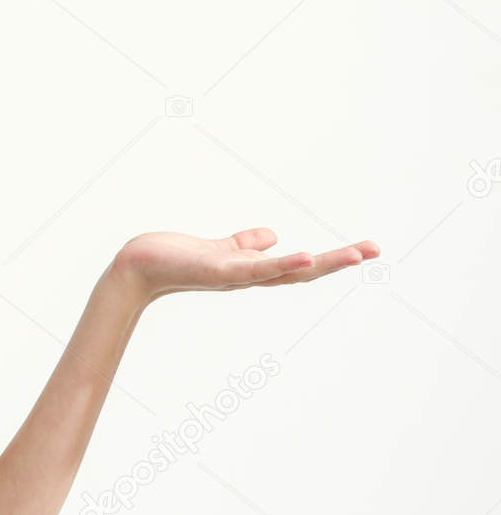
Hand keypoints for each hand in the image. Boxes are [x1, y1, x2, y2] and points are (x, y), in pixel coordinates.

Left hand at [111, 228, 380, 304]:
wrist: (136, 268)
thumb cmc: (173, 259)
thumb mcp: (218, 249)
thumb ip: (245, 245)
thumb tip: (273, 237)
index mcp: (251, 270)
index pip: (299, 267)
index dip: (332, 260)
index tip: (366, 249)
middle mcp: (248, 277)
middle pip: (302, 273)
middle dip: (340, 263)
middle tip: (376, 250)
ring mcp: (234, 277)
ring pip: (285, 273)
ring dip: (322, 264)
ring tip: (355, 254)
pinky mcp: (216, 271)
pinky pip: (254, 270)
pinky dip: (281, 265)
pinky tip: (305, 257)